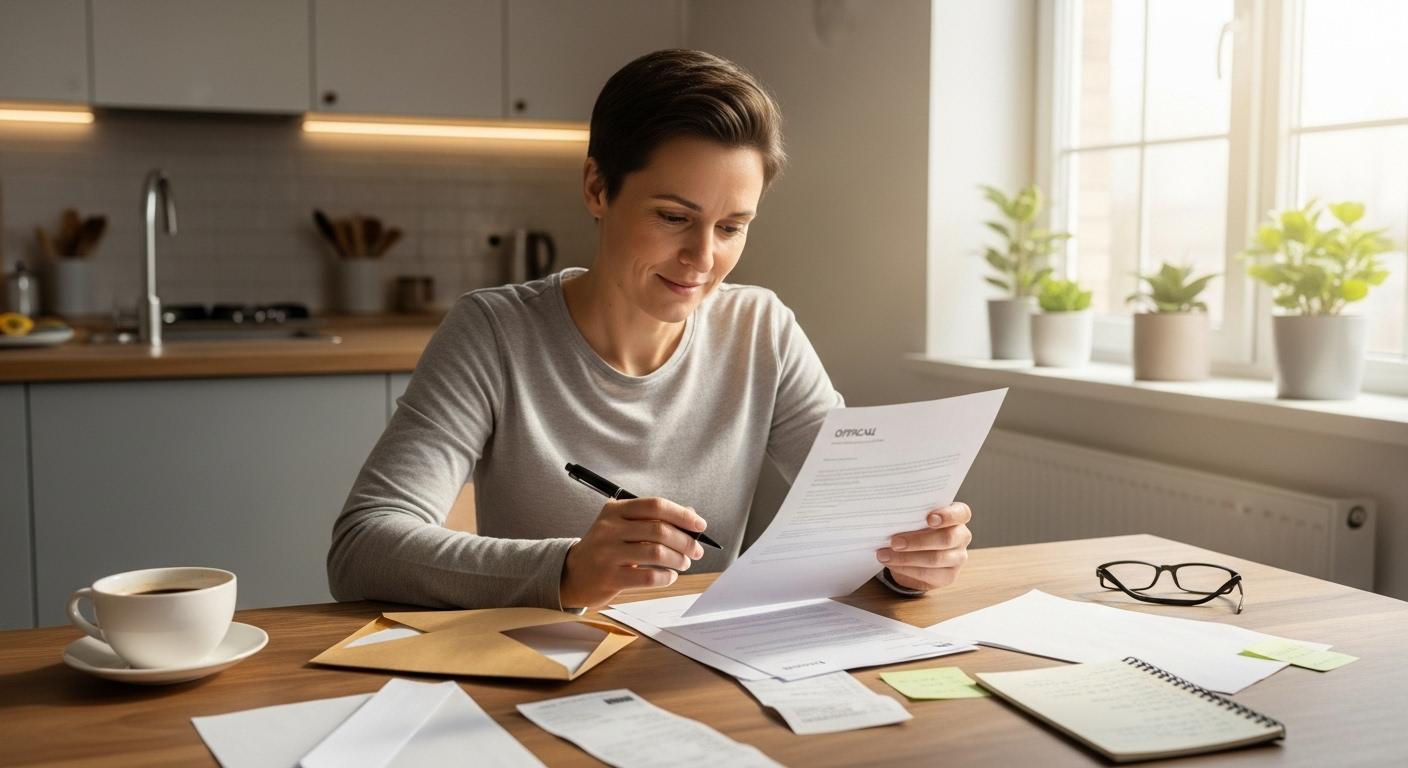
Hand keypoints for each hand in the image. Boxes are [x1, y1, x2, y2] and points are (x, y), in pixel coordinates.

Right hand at [559, 497, 707, 609]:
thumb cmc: (605, 548)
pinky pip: (648, 577)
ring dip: (678, 559)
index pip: (655, 505)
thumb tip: (690, 515)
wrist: (572, 574)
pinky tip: (669, 576)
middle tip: (697, 550)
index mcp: (615, 510)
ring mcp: (608, 553)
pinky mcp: (610, 577)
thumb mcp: (622, 526)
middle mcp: (609, 528)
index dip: (682, 514)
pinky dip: (666, 577)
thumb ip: (653, 519)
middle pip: (659, 530)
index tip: (699, 525)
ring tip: (684, 563)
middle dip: (685, 541)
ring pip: (656, 553)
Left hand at [876, 502, 972, 591]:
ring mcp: (958, 558)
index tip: (929, 519)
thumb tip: (890, 516)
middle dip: (918, 541)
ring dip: (906, 558)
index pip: (962, 513)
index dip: (947, 516)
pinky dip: (905, 569)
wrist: (916, 555)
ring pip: (936, 559)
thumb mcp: (916, 518)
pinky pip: (927, 574)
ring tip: (885, 555)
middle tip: (894, 542)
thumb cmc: (916, 528)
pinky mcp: (948, 575)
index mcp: (957, 516)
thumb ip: (912, 515)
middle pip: (947, 538)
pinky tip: (891, 564)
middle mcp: (962, 536)